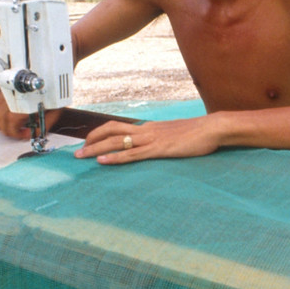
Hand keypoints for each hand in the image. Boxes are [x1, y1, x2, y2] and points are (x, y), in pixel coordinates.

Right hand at [0, 94, 61, 138]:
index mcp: (26, 99)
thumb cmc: (54, 92)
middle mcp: (14, 93)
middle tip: (19, 132)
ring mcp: (7, 90)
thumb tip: (35, 134)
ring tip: (13, 124)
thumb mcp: (54, 110)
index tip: (25, 134)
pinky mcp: (4, 89)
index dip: (17, 132)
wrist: (52, 78)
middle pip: (0, 117)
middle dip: (9, 130)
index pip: (12, 120)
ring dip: (1, 121)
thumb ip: (44, 125)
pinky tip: (7, 115)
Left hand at [75, 116, 224, 164]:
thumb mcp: (175, 135)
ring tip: (81, 156)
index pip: (117, 126)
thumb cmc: (198, 133)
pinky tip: (103, 161)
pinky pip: (132, 154)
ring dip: (96, 149)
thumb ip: (162, 139)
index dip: (99, 133)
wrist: (212, 128)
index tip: (87, 141)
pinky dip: (115, 158)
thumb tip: (154, 145)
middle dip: (91, 140)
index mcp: (149, 127)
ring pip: (116, 142)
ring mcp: (151, 140)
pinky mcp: (158, 150)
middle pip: (110, 131)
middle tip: (77, 151)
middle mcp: (146, 131)